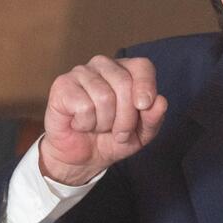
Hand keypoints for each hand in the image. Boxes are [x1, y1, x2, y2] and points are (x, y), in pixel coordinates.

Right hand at [39, 55, 167, 184]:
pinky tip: (80, 124)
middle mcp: (103, 66)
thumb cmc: (112, 139)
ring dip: (105, 123)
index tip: (143, 107)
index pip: (142, 67)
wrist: (83, 157)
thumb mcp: (142, 134)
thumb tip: (161, 102)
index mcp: (126, 71)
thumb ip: (154, 118)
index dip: (146, 86)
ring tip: (98, 127)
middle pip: (124, 84)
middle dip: (126, 118)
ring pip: (104, 96)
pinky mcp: (62, 85)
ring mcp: (81, 73)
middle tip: (119, 132)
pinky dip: (86, 123)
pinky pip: (84, 106)